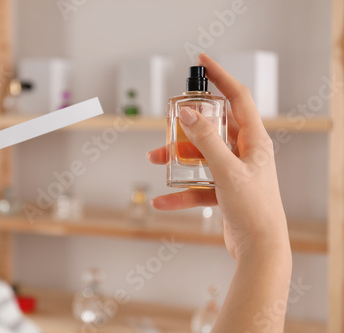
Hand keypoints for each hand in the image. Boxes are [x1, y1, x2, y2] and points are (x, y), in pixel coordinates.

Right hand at [147, 53, 289, 260]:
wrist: (260, 249)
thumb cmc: (253, 209)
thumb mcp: (227, 170)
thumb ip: (206, 140)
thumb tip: (188, 112)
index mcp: (254, 140)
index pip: (237, 97)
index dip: (220, 76)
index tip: (202, 62)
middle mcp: (245, 152)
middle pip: (214, 126)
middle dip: (187, 124)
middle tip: (169, 119)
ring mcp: (234, 171)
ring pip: (201, 154)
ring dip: (178, 157)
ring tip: (155, 158)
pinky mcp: (224, 190)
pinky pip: (198, 184)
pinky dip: (180, 191)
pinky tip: (162, 200)